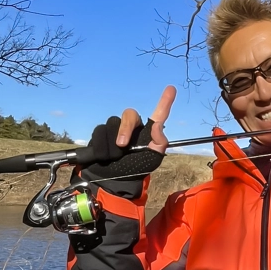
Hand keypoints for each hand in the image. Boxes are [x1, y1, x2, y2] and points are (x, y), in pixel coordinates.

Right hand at [69, 85, 176, 199]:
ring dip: (112, 144)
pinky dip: (101, 146)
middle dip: (125, 128)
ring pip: (112, 123)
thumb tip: (158, 126)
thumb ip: (159, 144)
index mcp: (149, 132)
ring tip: (114, 157)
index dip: (166, 101)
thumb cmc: (134, 169)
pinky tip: (104, 156)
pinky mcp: (101, 134)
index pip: (159, 114)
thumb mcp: (151, 161)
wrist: (112, 181)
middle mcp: (133, 127)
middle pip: (130, 114)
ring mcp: (116, 129)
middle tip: (122, 145)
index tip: (172, 88)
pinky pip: (99, 132)